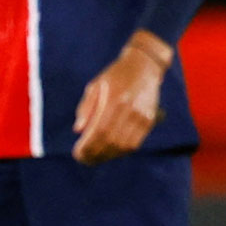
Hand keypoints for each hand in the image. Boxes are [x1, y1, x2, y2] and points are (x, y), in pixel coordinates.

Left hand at [72, 32, 170, 164]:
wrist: (144, 66)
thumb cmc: (115, 75)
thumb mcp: (95, 85)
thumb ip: (86, 107)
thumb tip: (78, 130)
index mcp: (114, 99)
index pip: (99, 130)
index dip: (88, 145)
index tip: (77, 153)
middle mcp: (129, 110)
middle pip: (111, 141)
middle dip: (95, 154)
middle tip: (83, 159)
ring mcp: (142, 117)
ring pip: (124, 145)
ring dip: (107, 156)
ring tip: (93, 158)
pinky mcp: (149, 121)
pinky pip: (135, 143)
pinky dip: (120, 151)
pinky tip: (109, 152)